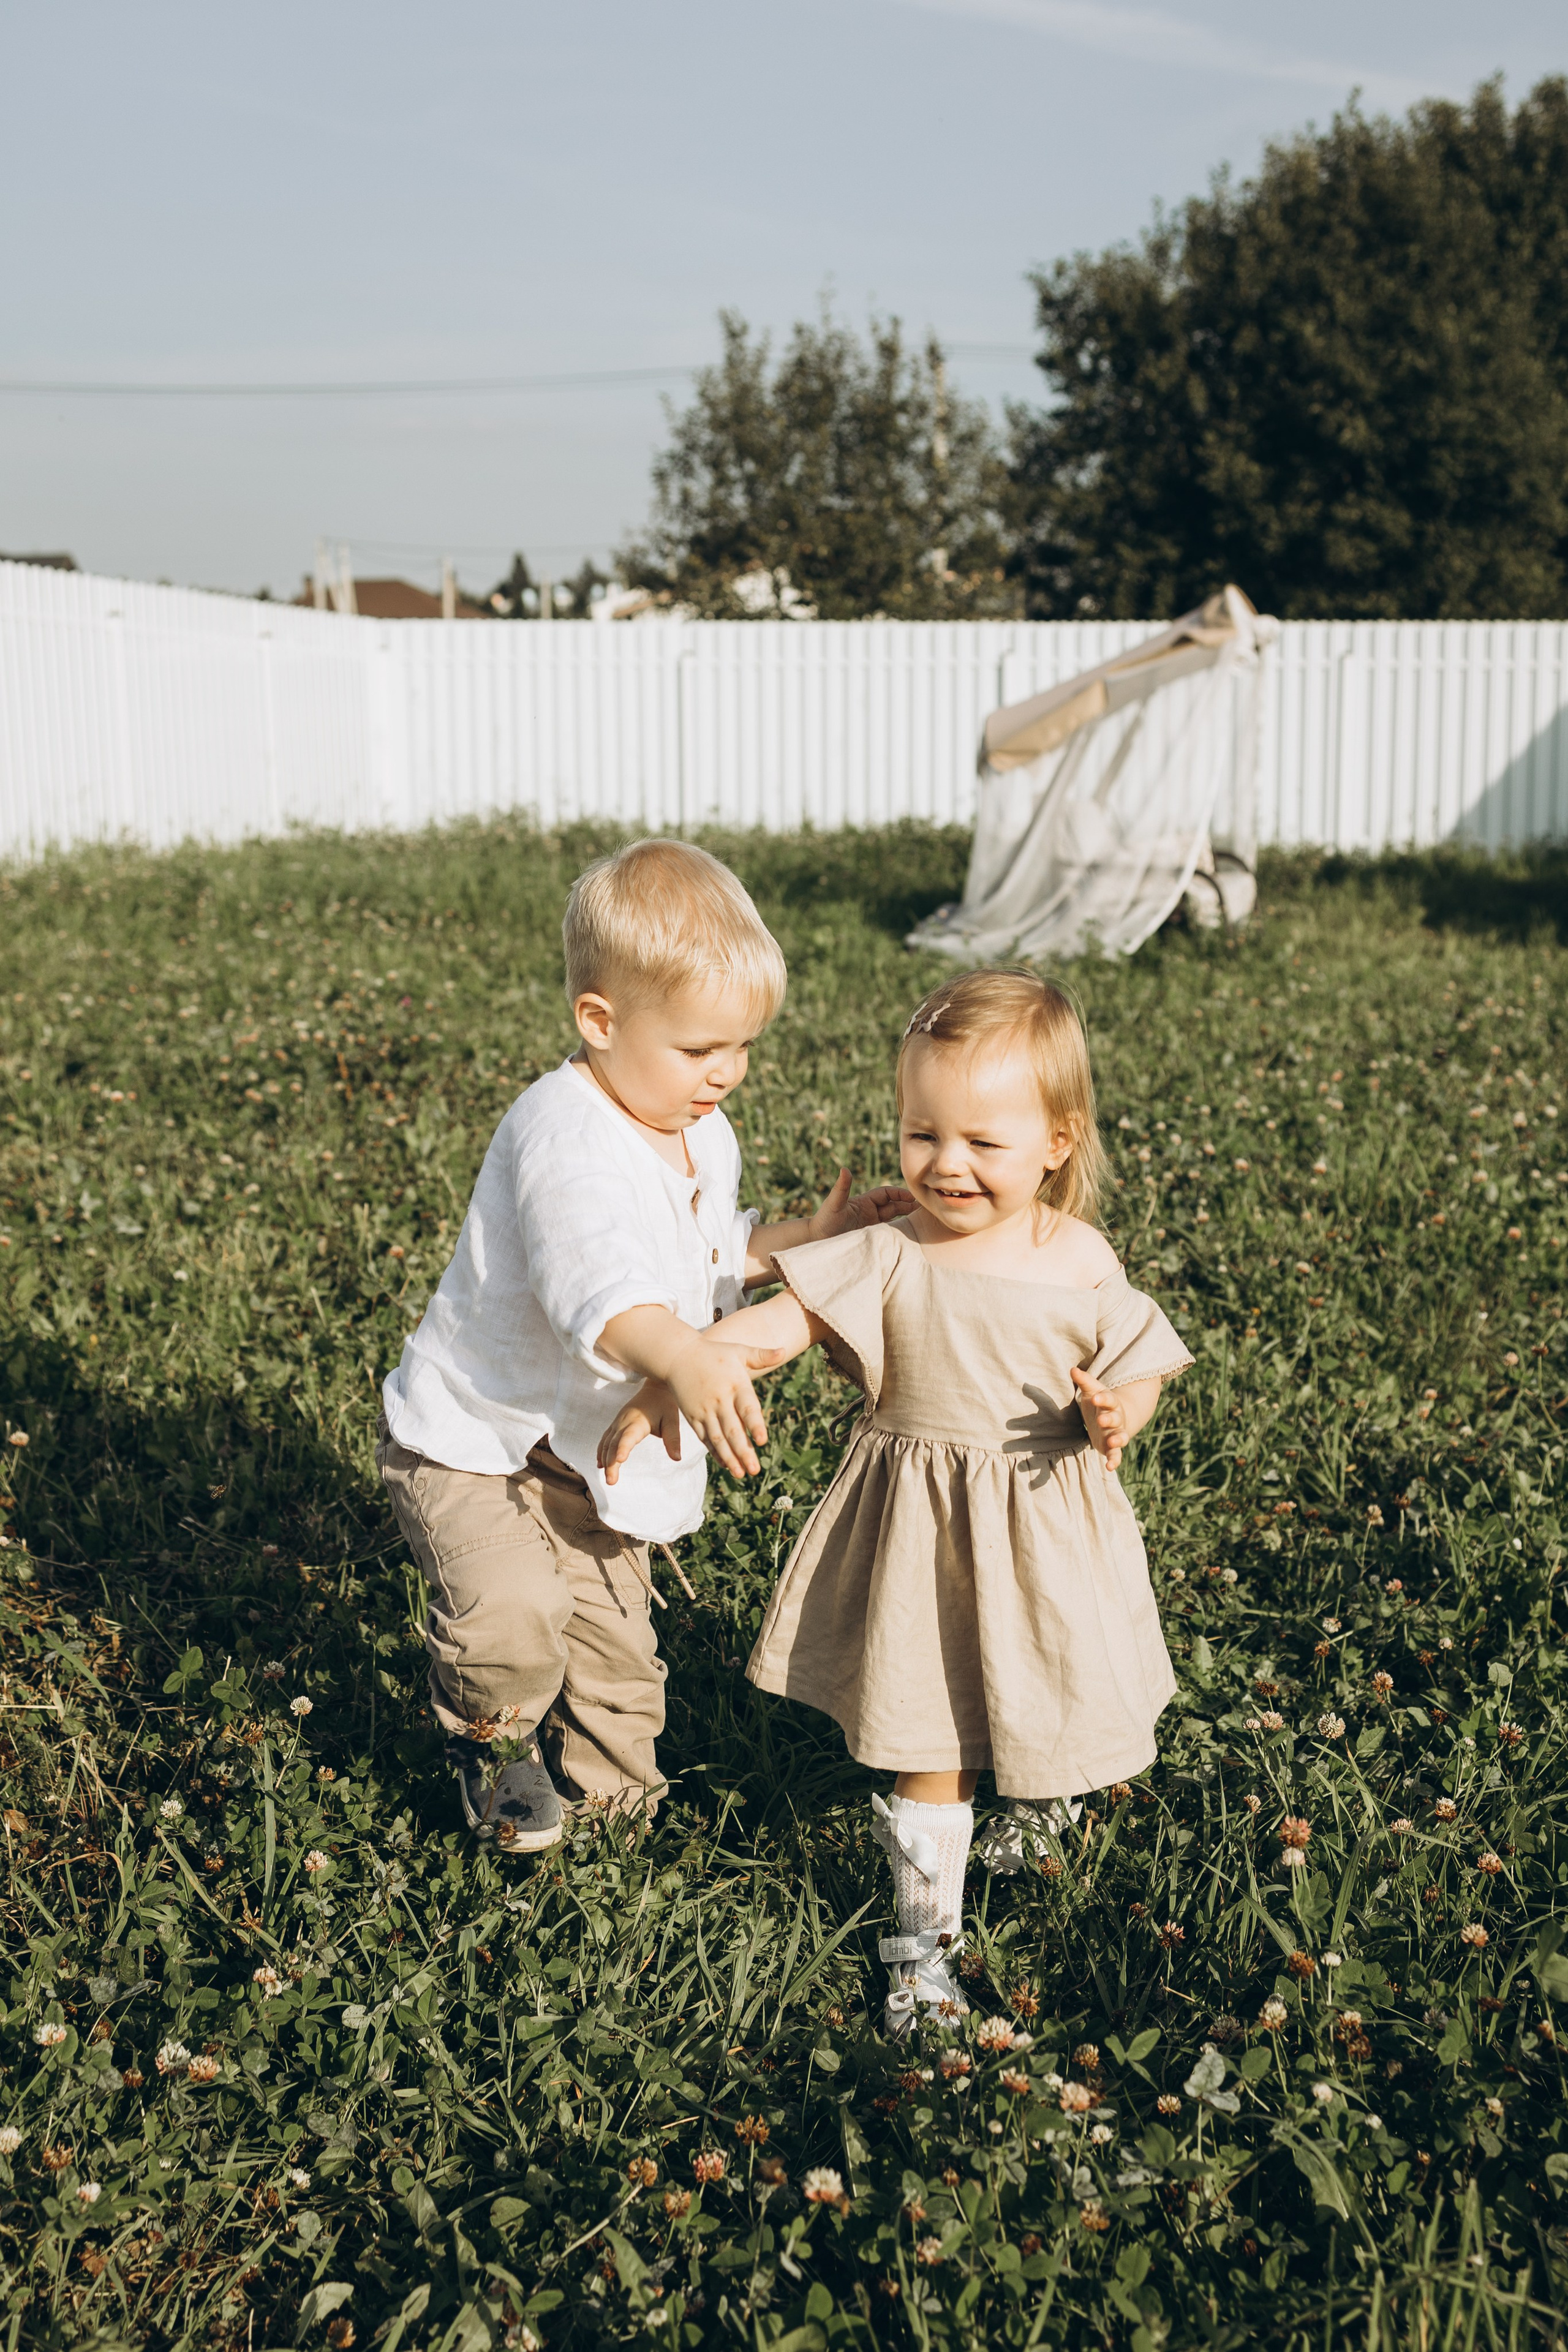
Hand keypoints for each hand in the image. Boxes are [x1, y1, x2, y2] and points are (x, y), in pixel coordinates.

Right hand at [598, 1380, 678, 1485]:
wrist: (654, 1388)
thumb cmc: (664, 1405)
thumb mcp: (672, 1420)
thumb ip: (673, 1439)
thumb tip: (677, 1458)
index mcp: (638, 1421)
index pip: (628, 1437)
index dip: (623, 1448)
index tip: (619, 1460)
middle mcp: (624, 1422)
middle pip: (614, 1444)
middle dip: (611, 1463)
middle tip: (611, 1482)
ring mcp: (617, 1422)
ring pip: (607, 1443)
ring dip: (605, 1460)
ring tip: (608, 1478)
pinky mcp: (615, 1424)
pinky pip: (605, 1439)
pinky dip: (601, 1451)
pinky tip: (600, 1464)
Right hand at [629, 1334, 789, 1479]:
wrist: (677, 1356)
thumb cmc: (714, 1354)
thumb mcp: (738, 1351)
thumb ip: (762, 1355)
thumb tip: (784, 1352)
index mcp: (735, 1384)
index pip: (747, 1408)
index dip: (755, 1425)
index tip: (762, 1441)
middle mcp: (720, 1400)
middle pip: (732, 1429)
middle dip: (743, 1451)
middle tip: (755, 1470)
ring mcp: (705, 1410)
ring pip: (717, 1438)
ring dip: (729, 1457)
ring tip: (740, 1474)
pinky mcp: (693, 1416)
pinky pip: (705, 1437)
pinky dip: (714, 1452)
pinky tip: (725, 1464)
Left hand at [808, 1167, 915, 1241]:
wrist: (816, 1241)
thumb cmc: (823, 1221)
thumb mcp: (833, 1204)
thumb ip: (841, 1188)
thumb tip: (844, 1169)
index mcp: (864, 1202)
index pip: (887, 1194)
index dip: (900, 1194)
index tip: (913, 1197)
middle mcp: (870, 1212)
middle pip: (894, 1205)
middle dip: (909, 1205)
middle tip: (926, 1207)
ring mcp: (872, 1225)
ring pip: (894, 1218)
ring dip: (907, 1217)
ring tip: (924, 1219)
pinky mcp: (871, 1237)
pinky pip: (889, 1233)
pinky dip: (900, 1231)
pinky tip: (911, 1234)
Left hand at [1071, 1366, 1132, 1473]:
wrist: (1115, 1417)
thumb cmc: (1100, 1403)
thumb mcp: (1092, 1391)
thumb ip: (1084, 1381)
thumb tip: (1072, 1369)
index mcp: (1111, 1403)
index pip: (1109, 1399)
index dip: (1103, 1398)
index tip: (1097, 1398)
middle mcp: (1116, 1418)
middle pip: (1115, 1418)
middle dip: (1109, 1419)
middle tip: (1101, 1419)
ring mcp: (1116, 1434)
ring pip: (1121, 1437)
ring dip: (1118, 1440)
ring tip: (1112, 1442)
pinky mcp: (1112, 1448)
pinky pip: (1116, 1455)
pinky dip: (1114, 1461)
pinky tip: (1109, 1467)